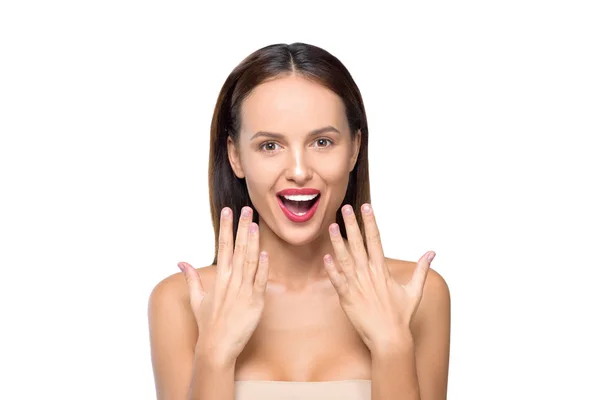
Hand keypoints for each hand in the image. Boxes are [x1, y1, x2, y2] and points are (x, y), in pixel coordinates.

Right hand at [177, 206, 268, 366]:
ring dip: (252, 241)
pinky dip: (262, 267)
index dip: (226, 227)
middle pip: (237, 248)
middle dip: (241, 227)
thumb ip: (192, 278)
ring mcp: (243, 291)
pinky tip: (264, 253)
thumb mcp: (197, 299)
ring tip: (254, 223)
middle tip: (245, 208)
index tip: (227, 211)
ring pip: (249, 261)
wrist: (216, 347)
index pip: (223, 246)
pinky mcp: (254, 302)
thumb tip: (181, 262)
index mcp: (219, 278)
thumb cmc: (208, 325)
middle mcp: (230, 281)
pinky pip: (259, 281)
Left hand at [323, 203, 434, 352]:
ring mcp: (357, 286)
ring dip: (338, 242)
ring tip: (332, 226)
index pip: (375, 240)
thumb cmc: (401, 316)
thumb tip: (431, 253)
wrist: (390, 339)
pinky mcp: (347, 298)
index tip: (366, 207)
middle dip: (351, 225)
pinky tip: (326, 257)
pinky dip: (331, 269)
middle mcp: (369, 275)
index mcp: (383, 271)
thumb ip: (421, 270)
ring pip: (345, 259)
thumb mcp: (414, 291)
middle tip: (345, 208)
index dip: (370, 222)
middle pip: (358, 244)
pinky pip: (337, 281)